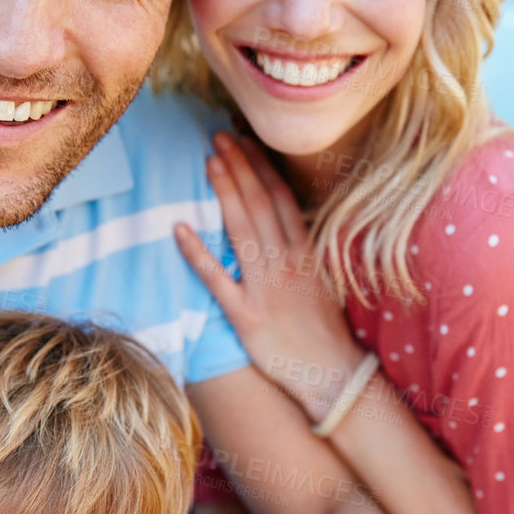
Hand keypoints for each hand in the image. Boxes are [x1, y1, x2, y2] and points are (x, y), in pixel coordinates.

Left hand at [175, 133, 365, 422]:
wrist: (334, 376)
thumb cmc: (326, 332)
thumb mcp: (322, 282)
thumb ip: (303, 251)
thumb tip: (286, 223)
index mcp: (305, 253)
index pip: (281, 199)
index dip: (261, 167)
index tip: (245, 141)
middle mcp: (285, 264)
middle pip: (259, 205)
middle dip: (239, 167)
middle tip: (217, 137)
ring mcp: (265, 288)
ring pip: (242, 230)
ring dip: (224, 193)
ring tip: (208, 161)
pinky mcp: (246, 316)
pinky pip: (217, 280)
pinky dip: (198, 254)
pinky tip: (179, 229)